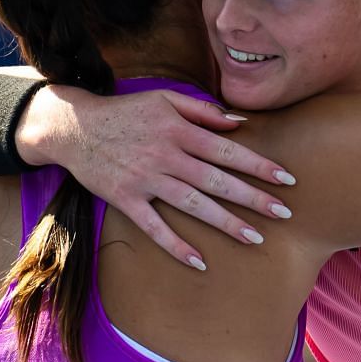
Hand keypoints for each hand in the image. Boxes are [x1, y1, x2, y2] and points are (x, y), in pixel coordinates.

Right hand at [16, 85, 296, 269]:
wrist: (74, 126)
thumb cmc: (125, 112)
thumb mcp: (164, 99)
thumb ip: (203, 111)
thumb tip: (240, 123)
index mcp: (179, 131)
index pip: (228, 150)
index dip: (258, 165)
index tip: (286, 179)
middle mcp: (167, 156)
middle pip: (217, 180)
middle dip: (253, 197)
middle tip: (284, 213)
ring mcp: (146, 180)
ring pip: (193, 205)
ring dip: (226, 223)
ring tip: (255, 238)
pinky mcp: (126, 199)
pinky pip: (155, 226)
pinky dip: (176, 245)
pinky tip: (200, 262)